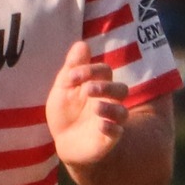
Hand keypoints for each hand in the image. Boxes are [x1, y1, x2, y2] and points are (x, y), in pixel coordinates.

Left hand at [45, 40, 125, 168]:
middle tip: (89, 89)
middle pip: (120, 89)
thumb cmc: (65, 111)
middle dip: (106, 87)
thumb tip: (82, 44)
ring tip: (96, 107)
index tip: (71, 76)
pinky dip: (110, 128)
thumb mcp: (64, 88)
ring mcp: (110, 120)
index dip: (90, 70)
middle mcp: (108, 101)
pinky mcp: (108, 138)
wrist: (62, 140)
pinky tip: (100, 125)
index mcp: (98, 85)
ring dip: (110, 108)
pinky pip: (117, 132)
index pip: (104, 71)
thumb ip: (72, 67)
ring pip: (122, 112)